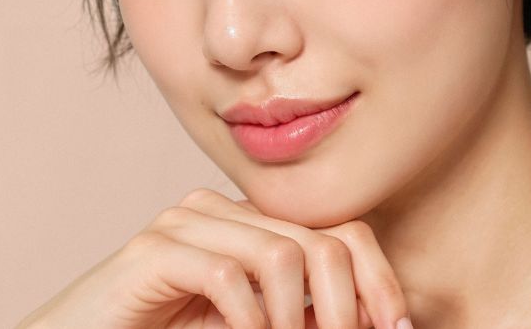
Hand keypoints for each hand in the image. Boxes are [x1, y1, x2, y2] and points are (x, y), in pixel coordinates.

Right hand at [16, 188, 411, 328]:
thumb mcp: (248, 326)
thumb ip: (295, 314)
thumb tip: (373, 319)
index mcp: (247, 226)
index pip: (338, 233)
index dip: (377, 281)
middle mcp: (220, 212)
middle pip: (319, 242)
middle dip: (347, 309)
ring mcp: (183, 225)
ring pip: (280, 255)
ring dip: (294, 321)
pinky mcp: (153, 251)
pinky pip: (226, 276)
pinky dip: (248, 322)